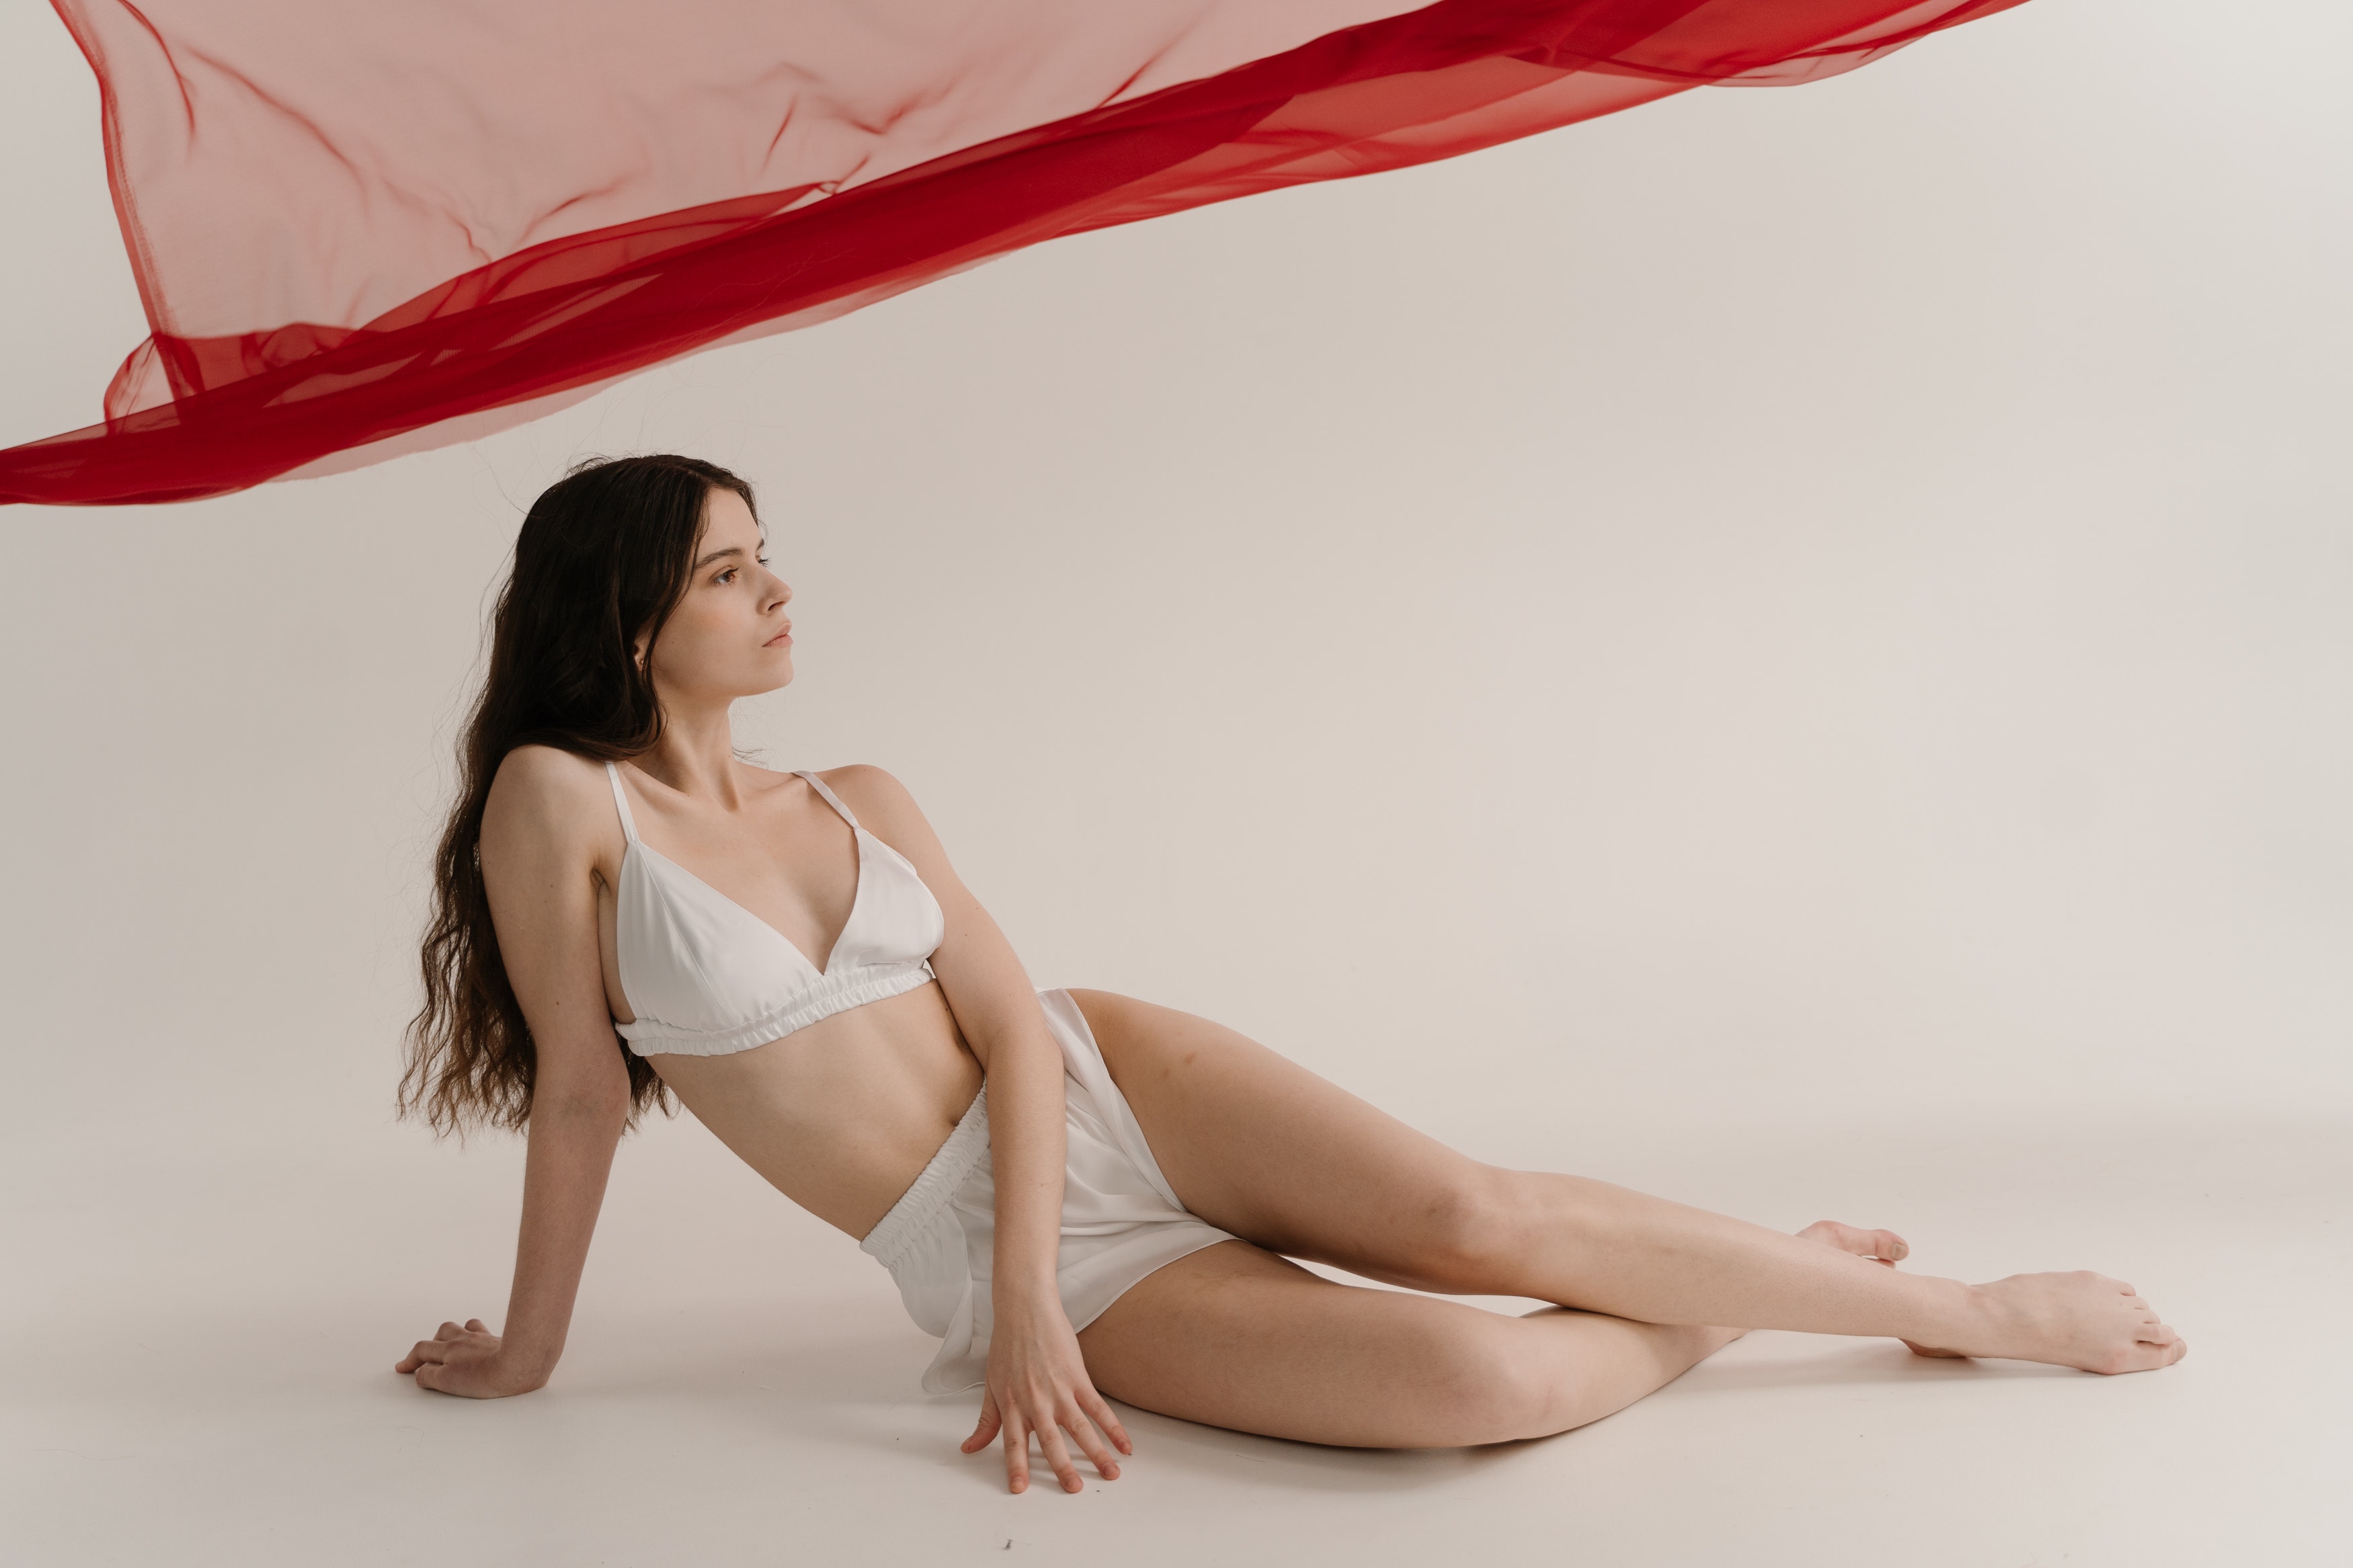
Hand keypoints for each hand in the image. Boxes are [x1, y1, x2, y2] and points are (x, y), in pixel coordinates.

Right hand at [394, 1318, 545, 1397]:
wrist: (519, 1365)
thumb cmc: (485, 1376)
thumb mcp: (447, 1382)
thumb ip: (429, 1376)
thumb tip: (420, 1373)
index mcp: (449, 1349)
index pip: (422, 1349)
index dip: (410, 1359)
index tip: (403, 1367)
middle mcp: (465, 1339)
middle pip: (442, 1332)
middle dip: (432, 1343)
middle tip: (429, 1357)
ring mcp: (483, 1338)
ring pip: (463, 1327)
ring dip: (454, 1335)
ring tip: (453, 1346)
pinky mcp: (499, 1340)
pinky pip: (485, 1331)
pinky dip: (476, 1334)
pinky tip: (479, 1342)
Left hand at [959, 1294, 1131, 1493]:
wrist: (1025, 1309)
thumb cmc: (1007, 1346)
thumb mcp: (991, 1385)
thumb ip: (986, 1422)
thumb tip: (969, 1449)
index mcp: (1012, 1406)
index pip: (1013, 1443)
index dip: (1016, 1467)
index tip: (1020, 1489)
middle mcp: (1035, 1402)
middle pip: (1051, 1442)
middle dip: (1063, 1468)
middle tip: (1075, 1489)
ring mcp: (1059, 1390)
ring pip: (1080, 1429)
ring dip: (1097, 1453)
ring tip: (1111, 1473)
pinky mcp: (1078, 1377)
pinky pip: (1099, 1408)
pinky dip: (1114, 1427)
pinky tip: (1125, 1445)